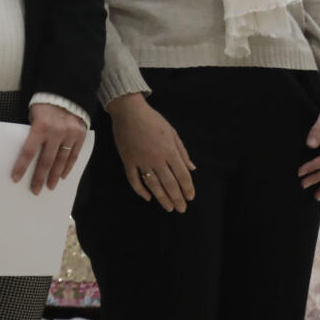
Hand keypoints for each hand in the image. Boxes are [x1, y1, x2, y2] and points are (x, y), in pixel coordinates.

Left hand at [11, 102, 88, 194]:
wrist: (66, 93)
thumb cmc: (44, 105)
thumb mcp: (33, 115)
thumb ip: (33, 133)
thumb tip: (28, 153)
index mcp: (40, 126)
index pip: (28, 151)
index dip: (22, 166)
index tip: (16, 178)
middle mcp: (56, 132)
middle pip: (46, 160)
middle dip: (40, 177)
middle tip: (35, 190)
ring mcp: (70, 135)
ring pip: (61, 160)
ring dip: (54, 175)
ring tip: (50, 186)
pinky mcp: (80, 136)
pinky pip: (74, 155)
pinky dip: (68, 166)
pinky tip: (62, 175)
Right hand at [107, 93, 196, 211]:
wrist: (128, 111)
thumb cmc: (152, 119)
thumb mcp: (172, 133)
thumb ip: (182, 152)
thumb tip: (192, 168)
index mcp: (169, 151)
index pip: (182, 175)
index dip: (187, 188)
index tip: (190, 197)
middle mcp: (156, 158)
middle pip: (169, 183)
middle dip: (177, 198)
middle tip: (181, 209)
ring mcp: (140, 160)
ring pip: (153, 184)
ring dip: (162, 198)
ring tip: (168, 207)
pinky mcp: (127, 160)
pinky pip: (133, 179)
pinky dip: (140, 190)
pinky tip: (147, 198)